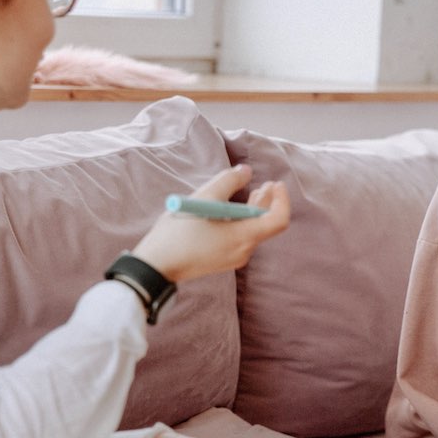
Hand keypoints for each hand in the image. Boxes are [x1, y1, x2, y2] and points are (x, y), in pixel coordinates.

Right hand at [132, 164, 289, 282]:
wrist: (155, 266)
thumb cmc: (179, 232)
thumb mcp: (204, 198)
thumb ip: (228, 181)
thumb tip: (246, 171)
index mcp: (243, 237)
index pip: (279, 220)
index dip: (282, 200)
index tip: (276, 183)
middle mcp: (243, 251)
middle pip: (266, 225)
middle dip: (268, 202)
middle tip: (268, 184)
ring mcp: (233, 258)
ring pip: (253, 231)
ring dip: (255, 210)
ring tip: (255, 192)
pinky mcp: (222, 260)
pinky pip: (241, 238)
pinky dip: (243, 221)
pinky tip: (233, 210)